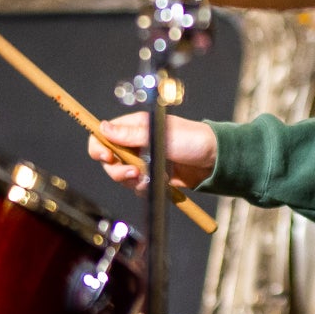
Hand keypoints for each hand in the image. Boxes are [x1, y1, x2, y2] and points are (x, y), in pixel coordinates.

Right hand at [89, 112, 217, 192]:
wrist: (215, 161)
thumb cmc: (193, 140)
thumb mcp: (160, 135)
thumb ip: (131, 134)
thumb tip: (104, 128)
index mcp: (135, 126)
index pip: (103, 134)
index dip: (99, 147)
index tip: (108, 157)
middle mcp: (135, 143)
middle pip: (109, 160)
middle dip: (118, 170)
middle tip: (135, 172)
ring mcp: (142, 160)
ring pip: (121, 175)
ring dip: (133, 179)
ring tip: (152, 177)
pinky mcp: (150, 175)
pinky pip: (136, 185)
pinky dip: (144, 187)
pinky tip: (160, 182)